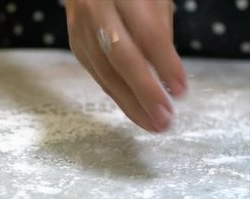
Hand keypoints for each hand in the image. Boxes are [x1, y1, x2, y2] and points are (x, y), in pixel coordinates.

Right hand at [65, 0, 186, 132]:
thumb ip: (158, 29)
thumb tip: (166, 75)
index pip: (147, 34)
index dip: (165, 64)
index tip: (181, 90)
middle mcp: (96, 14)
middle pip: (121, 60)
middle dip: (145, 92)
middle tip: (164, 118)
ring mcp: (81, 33)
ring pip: (106, 75)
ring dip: (131, 105)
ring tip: (154, 125)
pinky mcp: (77, 49)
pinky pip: (100, 78)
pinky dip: (119, 97)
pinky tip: (136, 112)